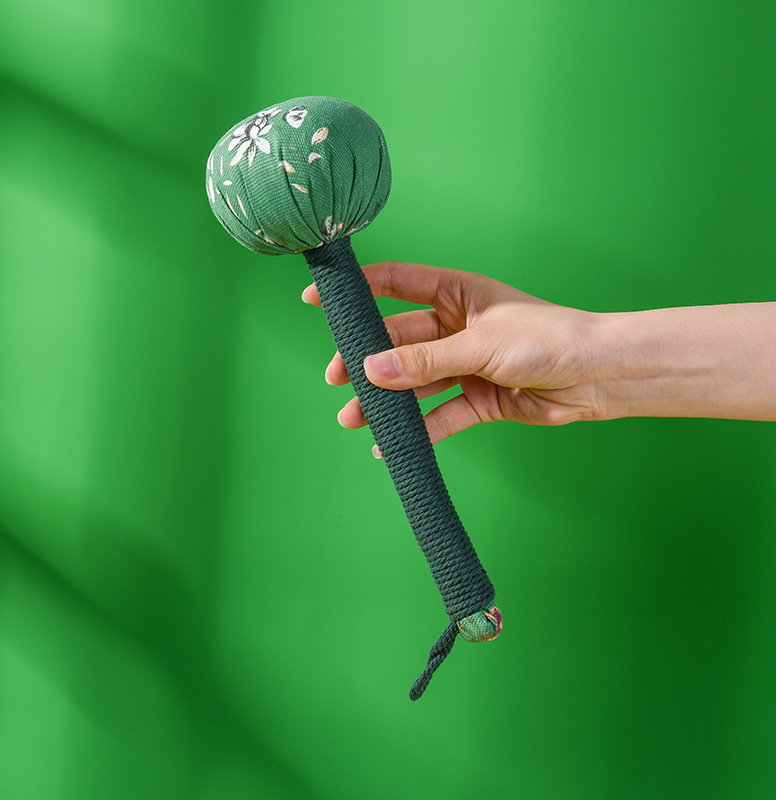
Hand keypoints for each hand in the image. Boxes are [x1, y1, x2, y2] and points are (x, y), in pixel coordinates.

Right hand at [302, 261, 602, 447]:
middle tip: (338, 380)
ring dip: (387, 402)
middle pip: (398, 341)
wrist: (597, 376)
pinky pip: (441, 414)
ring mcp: (466, 364)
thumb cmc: (547, 339)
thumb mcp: (478, 346)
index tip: (318, 303)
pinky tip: (395, 445)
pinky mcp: (479, 398)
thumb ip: (424, 361)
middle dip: (367, 361)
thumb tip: (370, 371)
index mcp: (456, 294)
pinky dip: (420, 430)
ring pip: (415, 382)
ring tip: (355, 420)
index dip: (356, 291)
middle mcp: (456, 327)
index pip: (395, 284)